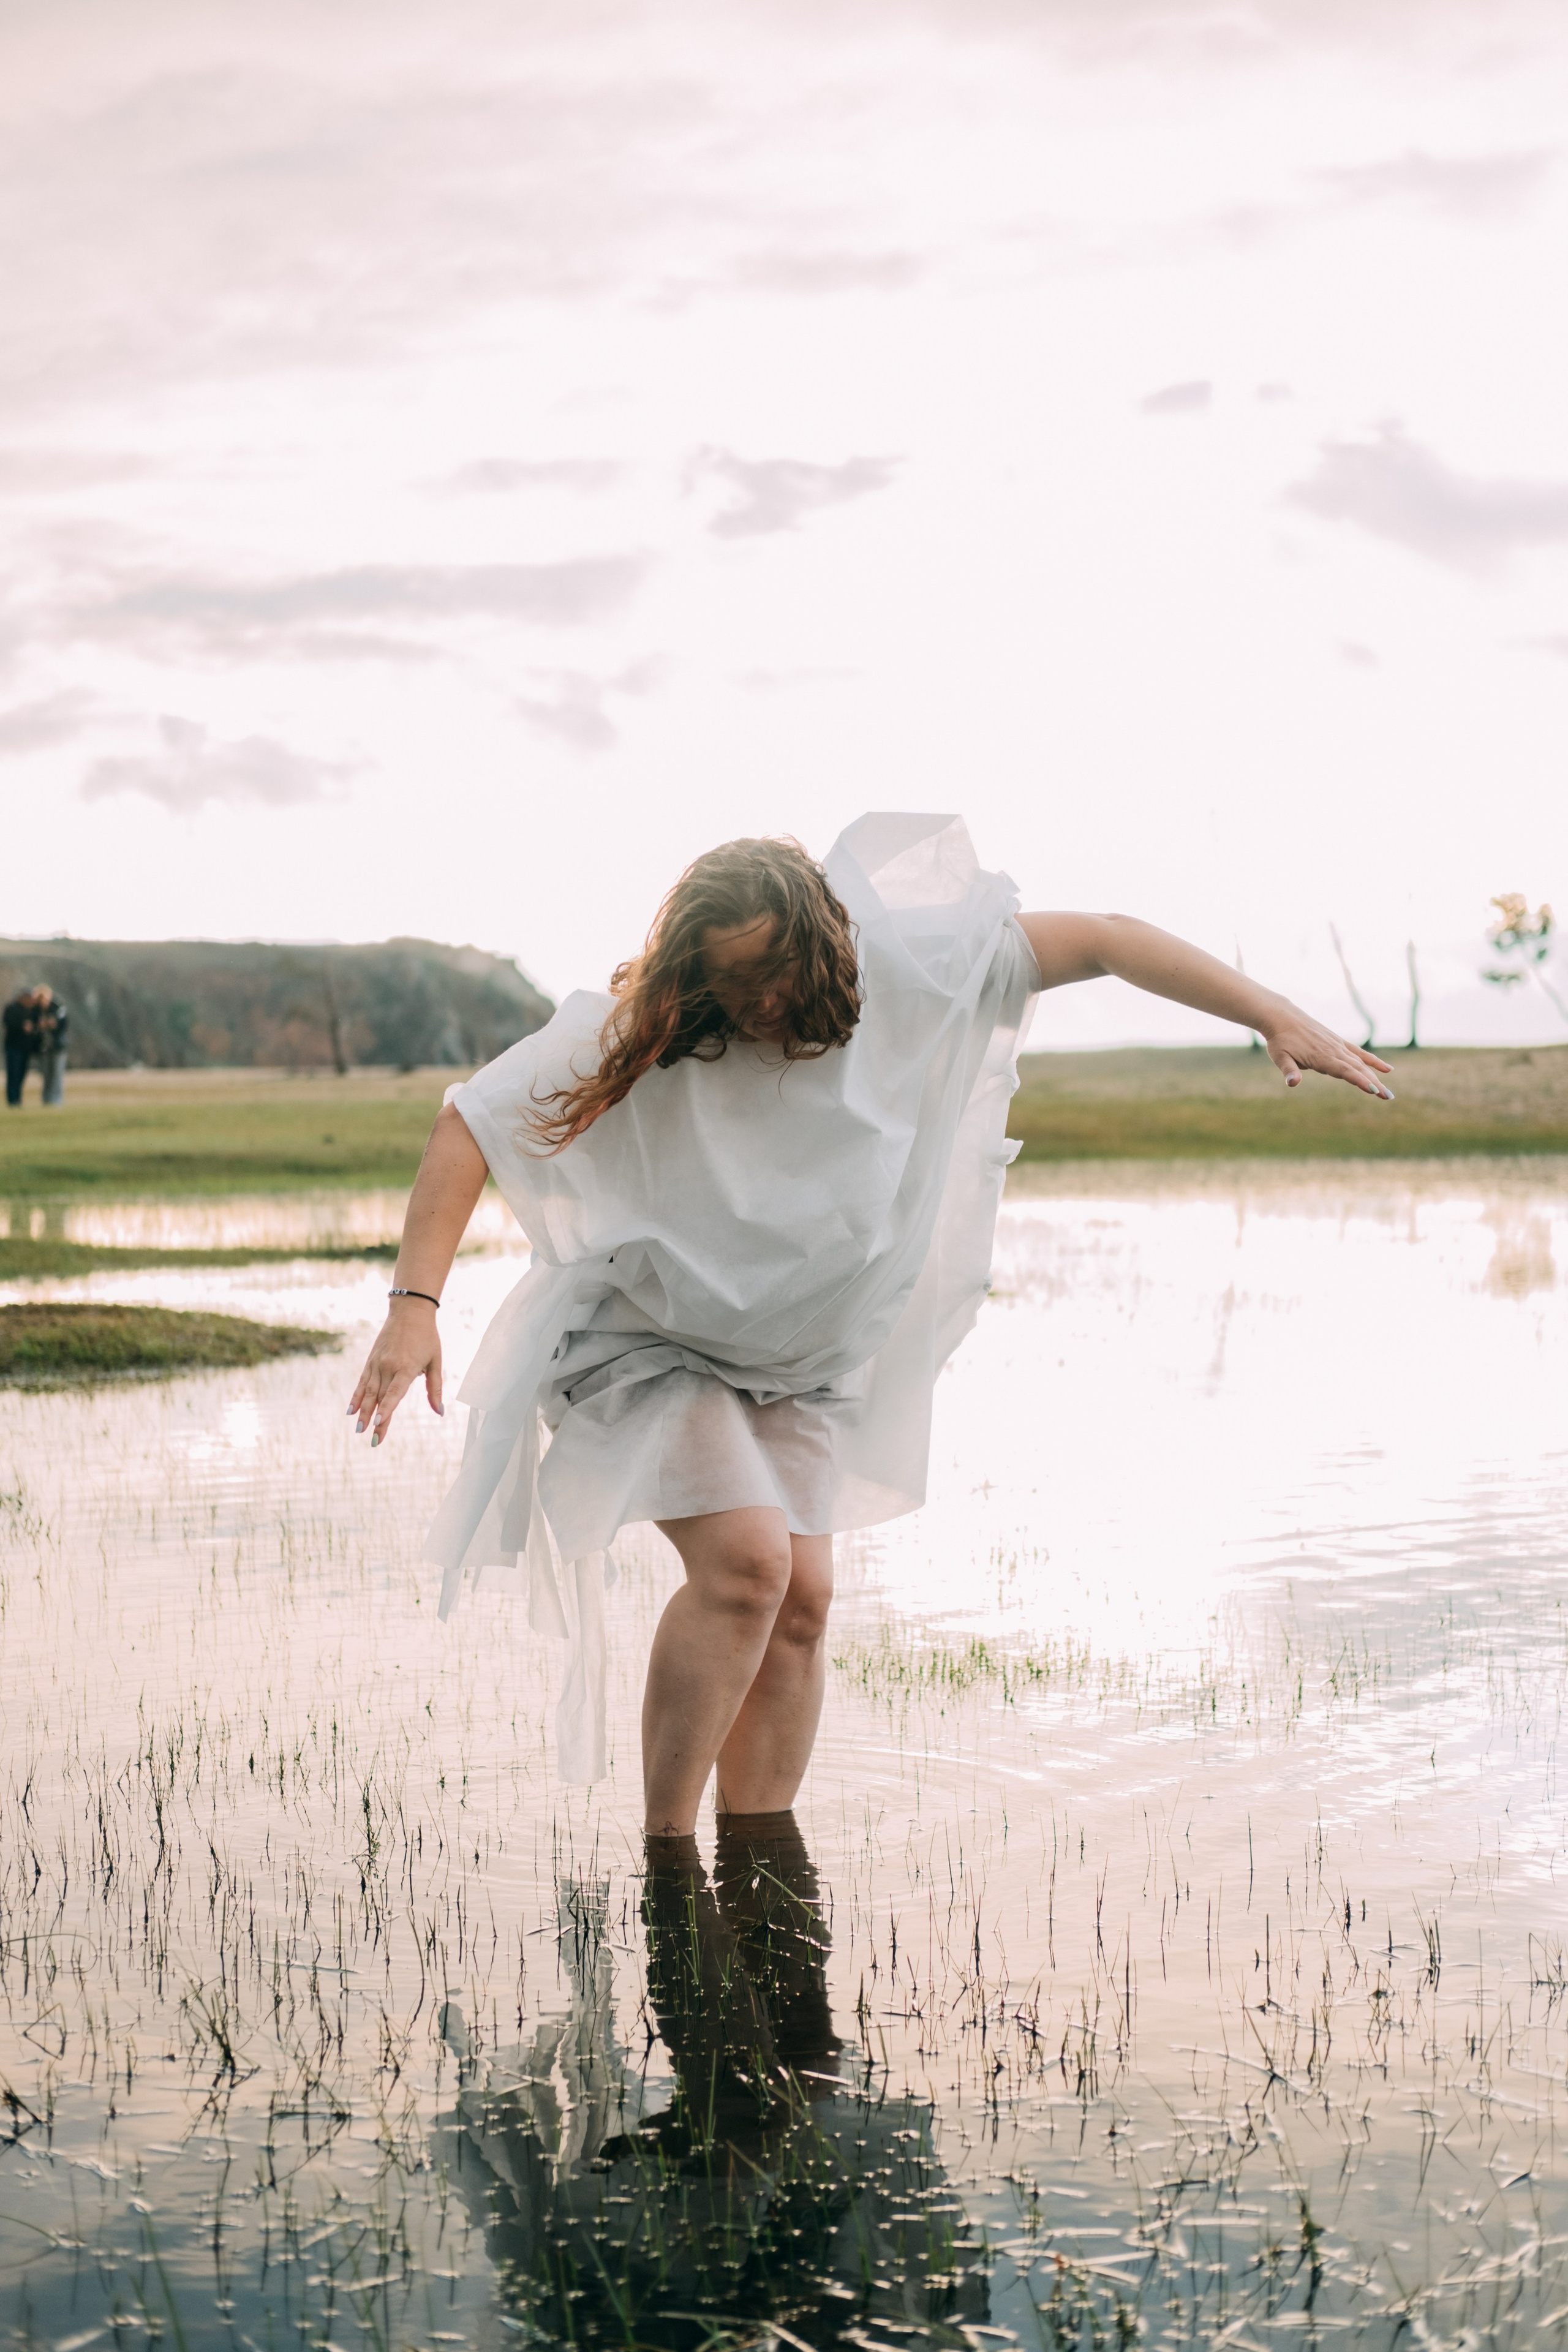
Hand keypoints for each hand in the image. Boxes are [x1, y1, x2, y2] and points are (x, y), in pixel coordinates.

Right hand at [348, 1300, 443, 1445]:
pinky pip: (361, 1382)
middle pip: (379, 1397)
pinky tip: (350, 1411)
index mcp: (406, 1367)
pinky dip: (355, 1397)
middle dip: (375, 1420)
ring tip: (358, 1429)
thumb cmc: (427, 1337)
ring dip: (362, 1412)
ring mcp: (377, 1363)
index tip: (378, 1423)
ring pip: (367, 1392)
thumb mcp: (436, 1361)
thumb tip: (440, 1412)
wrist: (409, 1311)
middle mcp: (388, 1366)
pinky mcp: (371, 1361)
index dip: (386, 1408)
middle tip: (372, 1440)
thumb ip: (435, 1388)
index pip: (394, 1392)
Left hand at [1262, 1009, 1394, 1097]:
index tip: (1373, 1090)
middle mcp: (1333, 1050)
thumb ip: (1289, 1071)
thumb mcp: (1280, 1057)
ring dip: (1376, 1077)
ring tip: (1387, 1093)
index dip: (1359, 1080)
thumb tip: (1292, 1083)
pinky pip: (1359, 1053)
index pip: (1344, 1071)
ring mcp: (1337, 1045)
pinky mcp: (1338, 1041)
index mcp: (1320, 1057)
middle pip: (1357, 1069)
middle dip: (1374, 1083)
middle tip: (1388, 1097)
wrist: (1281, 1017)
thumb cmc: (1279, 1040)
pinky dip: (1372, 1061)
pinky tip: (1387, 1069)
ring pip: (1361, 1063)